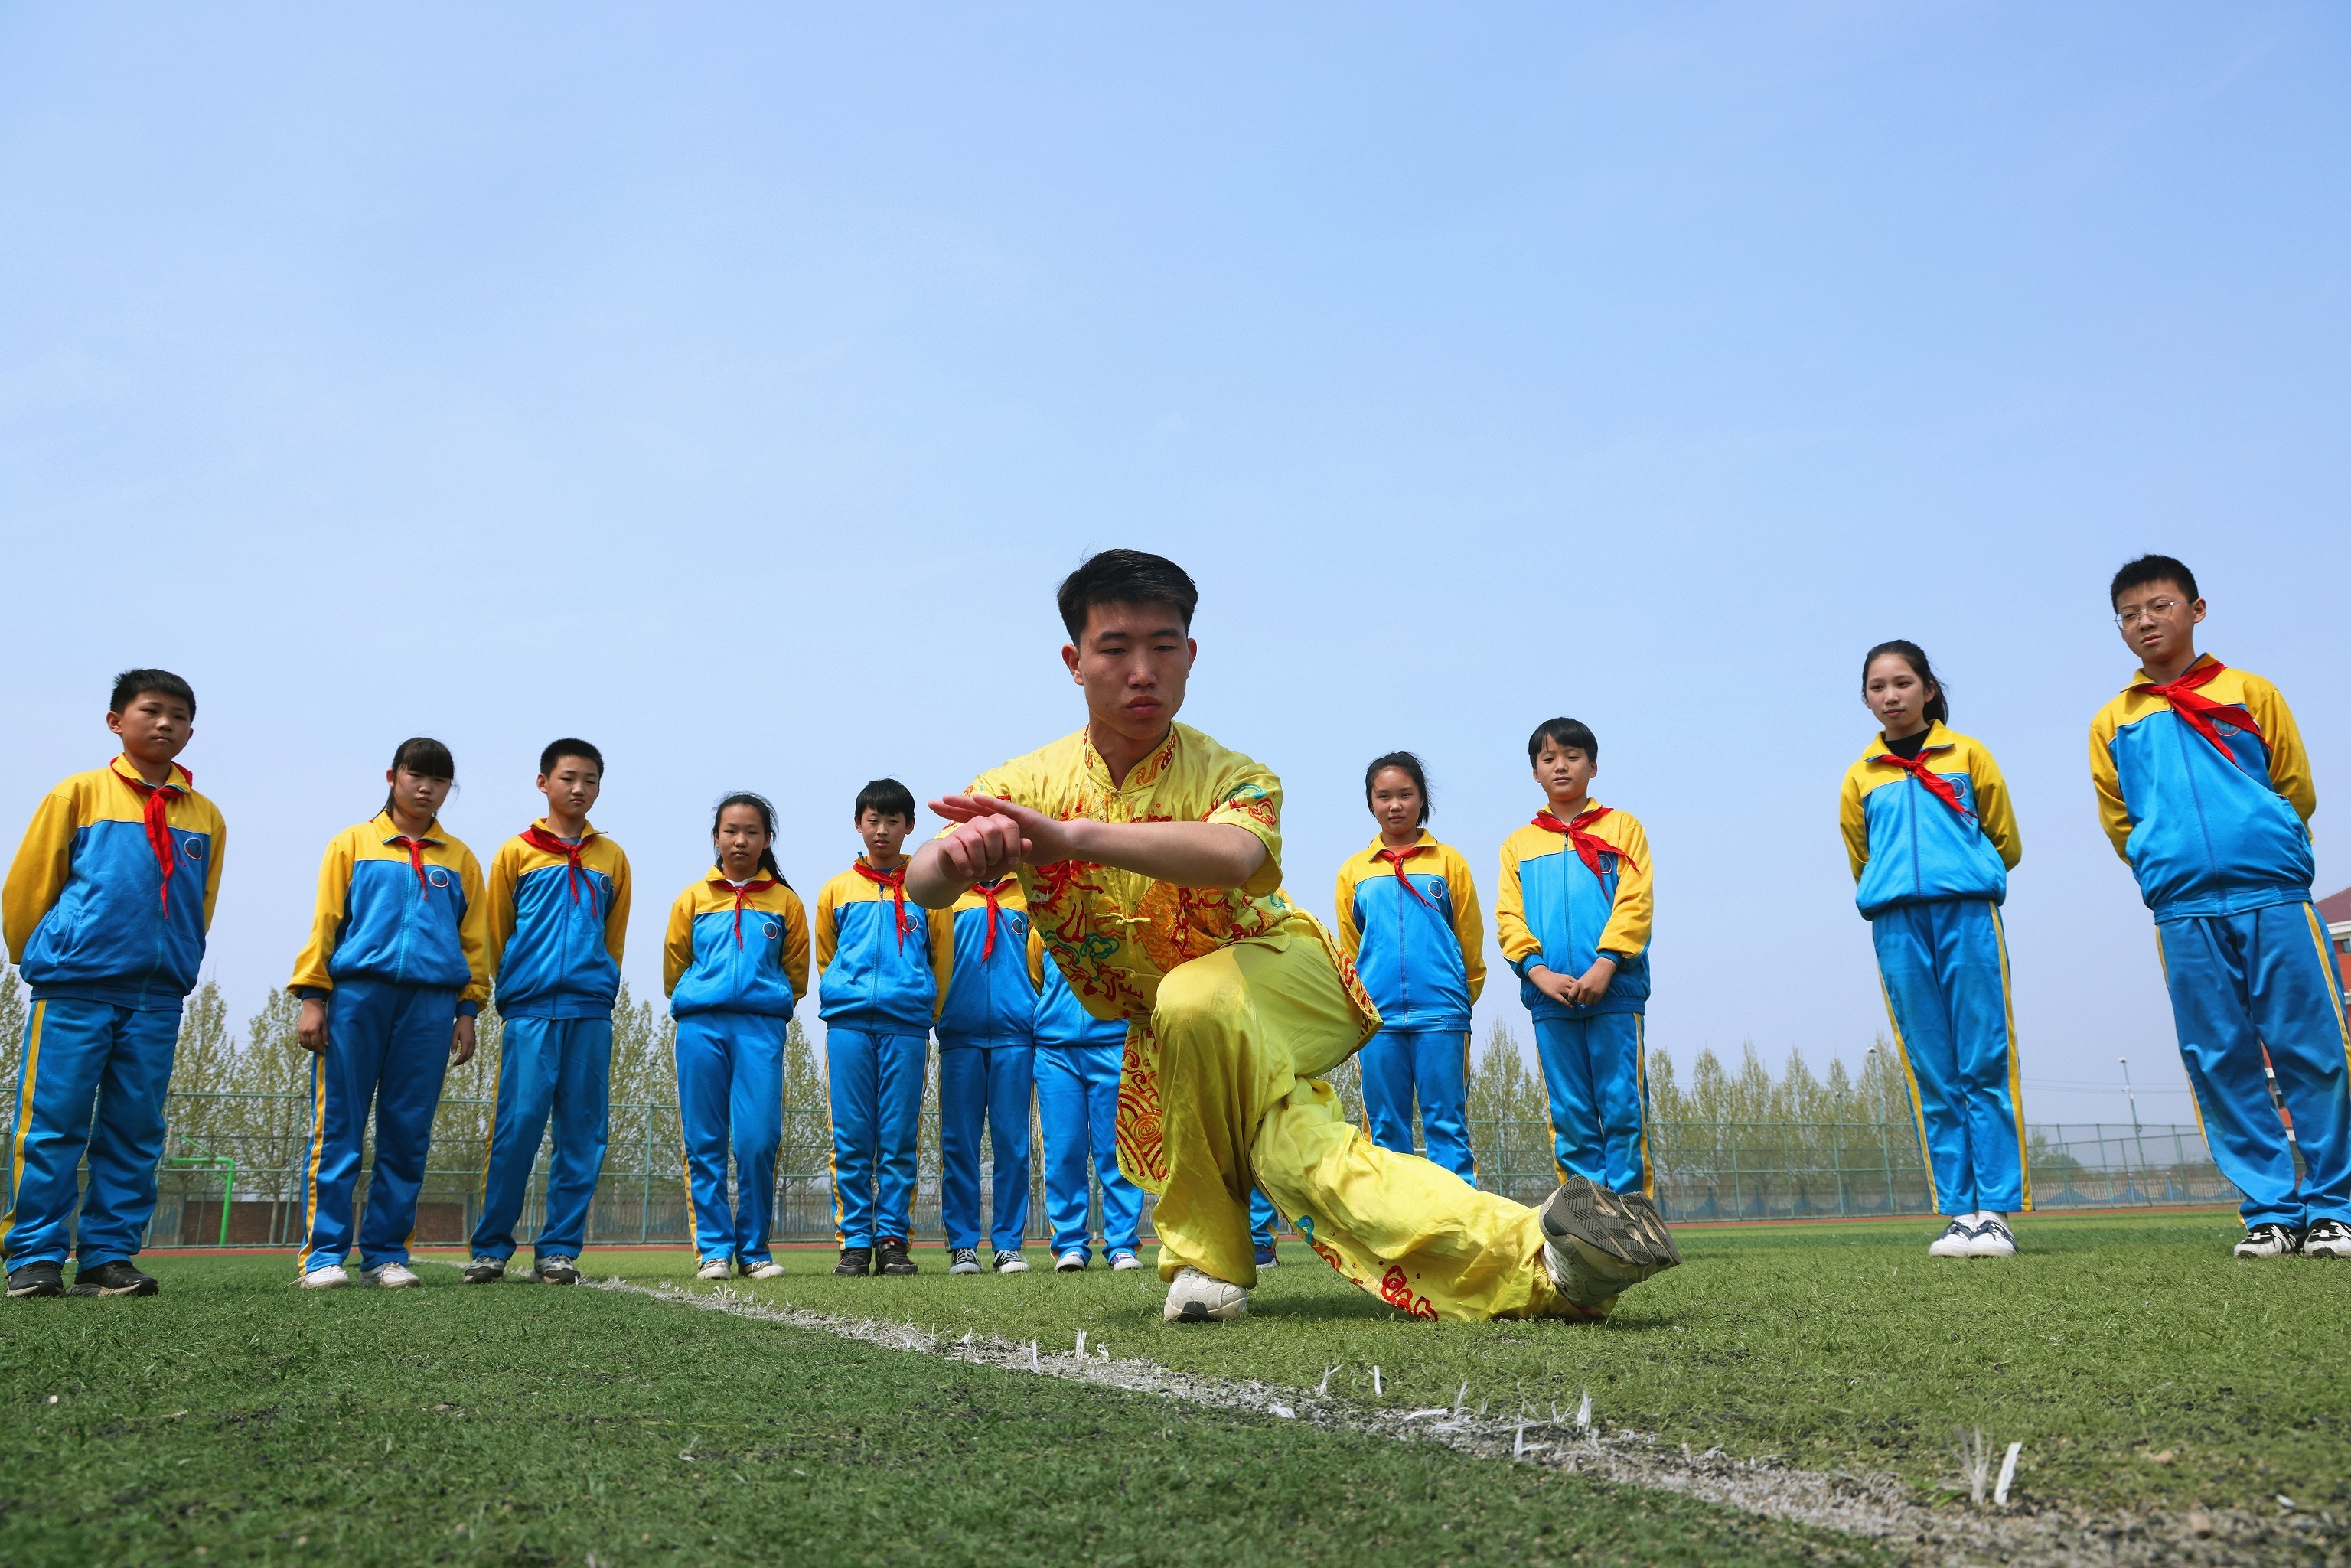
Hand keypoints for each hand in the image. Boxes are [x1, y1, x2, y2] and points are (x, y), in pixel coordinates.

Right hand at [296, 997, 329, 1054]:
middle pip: (309, 1045)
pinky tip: (309, 1045)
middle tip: (321, 1052)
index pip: (315, 1044)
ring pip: (304, 1044)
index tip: (324, 1053)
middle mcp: (305, 1032)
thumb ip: (325, 1035)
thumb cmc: (320, 1015)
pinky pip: (300, 1040)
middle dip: (315, 1050)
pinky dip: (304, 1044)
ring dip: (310, 1048)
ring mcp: (301, 1031)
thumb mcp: (324, 1024)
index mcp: (313, 1030)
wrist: (311, 1006)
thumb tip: (327, 1045)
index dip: (320, 1050)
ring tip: (316, 1049)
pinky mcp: (298, 1030)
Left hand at [450, 1014, 476, 1065]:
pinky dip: (468, 1055)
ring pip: (471, 1054)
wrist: (467, 1018)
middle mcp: (471, 1043)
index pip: (463, 1055)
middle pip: (468, 1056)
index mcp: (466, 1042)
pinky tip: (464, 1055)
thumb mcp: (454, 1034)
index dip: (459, 1061)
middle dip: (462, 1061)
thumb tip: (453, 1053)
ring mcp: (474, 1042)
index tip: (453, 1064)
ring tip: (459, 1061)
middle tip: (455, 1064)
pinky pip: (472, 1050)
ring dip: (466, 1059)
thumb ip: (453, 1043)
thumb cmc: (459, 1025)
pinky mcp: (474, 1040)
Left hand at [929, 795, 1081, 873]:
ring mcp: (1010, 815)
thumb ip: (999, 853)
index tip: (934, 811)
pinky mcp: (1022, 816)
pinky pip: (1003, 809)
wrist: (1062, 844)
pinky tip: (975, 798)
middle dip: (951, 806)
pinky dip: (989, 803)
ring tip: (946, 798)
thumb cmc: (1040, 848)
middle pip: (972, 810)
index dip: (953, 815)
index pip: (972, 819)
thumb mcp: (1012, 853)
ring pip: (984, 807)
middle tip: (931, 802)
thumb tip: (984, 861)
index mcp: (997, 826)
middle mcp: (1001, 817)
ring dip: (965, 802)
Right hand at [1527, 966, 1578, 1005]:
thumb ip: (1570, 981)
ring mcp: (1560, 989)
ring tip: (1577, 1003)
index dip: (1582, 990)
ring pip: (1571, 995)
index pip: (1579, 985)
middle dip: (1580, 995)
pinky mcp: (1554, 994)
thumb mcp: (1564, 976)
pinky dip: (1568, 1004)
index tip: (1584, 994)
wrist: (1542, 975)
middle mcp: (1565, 983)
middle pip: (1577, 990)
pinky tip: (1571, 1007)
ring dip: (1575, 1000)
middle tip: (1582, 1000)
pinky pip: (1563, 1000)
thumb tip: (1578, 988)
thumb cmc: (1553, 977)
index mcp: (1568, 978)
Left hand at [1562, 956, 1618, 1006]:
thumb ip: (1578, 987)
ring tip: (1589, 997)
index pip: (1571, 995)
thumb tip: (1575, 997)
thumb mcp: (1581, 979)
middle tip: (1583, 998)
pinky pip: (1594, 1002)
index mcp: (1578, 984)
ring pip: (1587, 1003)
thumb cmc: (1591, 974)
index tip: (1573, 1000)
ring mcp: (1592, 991)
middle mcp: (1584, 988)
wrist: (1602, 969)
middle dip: (1580, 1001)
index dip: (1571, 999)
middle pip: (1579, 1001)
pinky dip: (1594, 1001)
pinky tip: (1594, 997)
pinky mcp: (1599, 994)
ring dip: (1587, 1001)